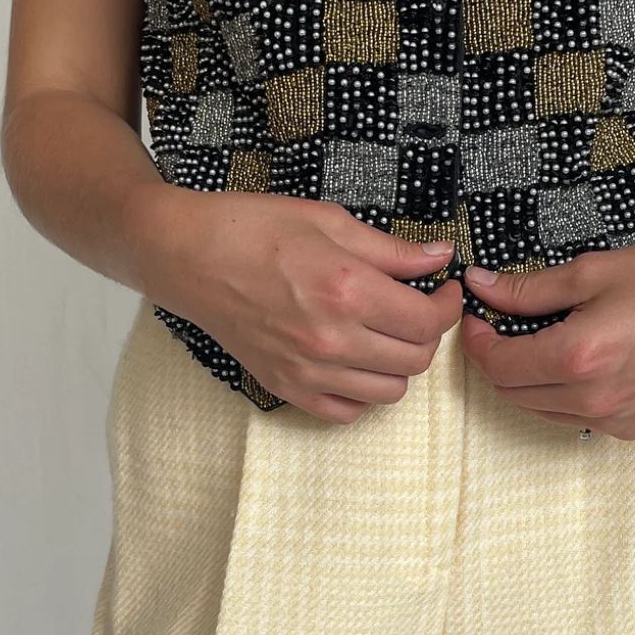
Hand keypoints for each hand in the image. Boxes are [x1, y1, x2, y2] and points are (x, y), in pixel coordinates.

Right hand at [140, 190, 465, 420]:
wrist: (187, 256)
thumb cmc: (253, 229)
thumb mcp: (329, 222)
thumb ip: (390, 249)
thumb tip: (439, 256)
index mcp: (348, 290)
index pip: (427, 320)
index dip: (447, 306)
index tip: (442, 291)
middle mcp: (331, 338)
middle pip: (416, 359)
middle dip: (428, 333)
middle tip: (417, 309)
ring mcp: (307, 370)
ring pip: (390, 392)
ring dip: (399, 365)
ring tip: (385, 335)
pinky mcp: (285, 387)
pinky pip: (345, 412)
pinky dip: (361, 393)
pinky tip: (354, 363)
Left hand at [457, 232, 634, 436]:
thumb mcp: (592, 271)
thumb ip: (529, 288)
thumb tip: (480, 286)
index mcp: (578, 358)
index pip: (498, 365)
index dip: (476, 341)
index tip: (474, 317)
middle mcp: (593, 400)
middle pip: (512, 392)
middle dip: (497, 359)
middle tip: (501, 325)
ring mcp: (614, 420)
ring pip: (539, 409)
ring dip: (527, 379)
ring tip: (538, 340)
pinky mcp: (631, 427)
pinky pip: (573, 417)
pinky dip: (560, 394)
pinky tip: (575, 361)